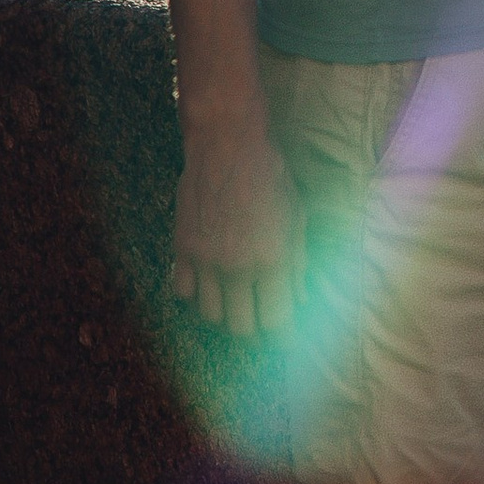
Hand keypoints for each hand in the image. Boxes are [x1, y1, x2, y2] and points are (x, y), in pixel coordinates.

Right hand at [170, 113, 303, 336]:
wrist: (227, 145)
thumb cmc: (270, 177)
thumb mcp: (297, 217)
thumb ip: (298, 262)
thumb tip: (300, 299)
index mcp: (273, 259)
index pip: (277, 321)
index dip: (282, 336)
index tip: (284, 338)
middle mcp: (237, 268)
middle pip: (241, 328)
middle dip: (254, 331)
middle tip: (260, 320)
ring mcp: (205, 261)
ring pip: (210, 316)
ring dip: (225, 314)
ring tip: (235, 303)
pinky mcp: (182, 250)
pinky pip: (183, 293)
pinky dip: (196, 294)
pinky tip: (207, 283)